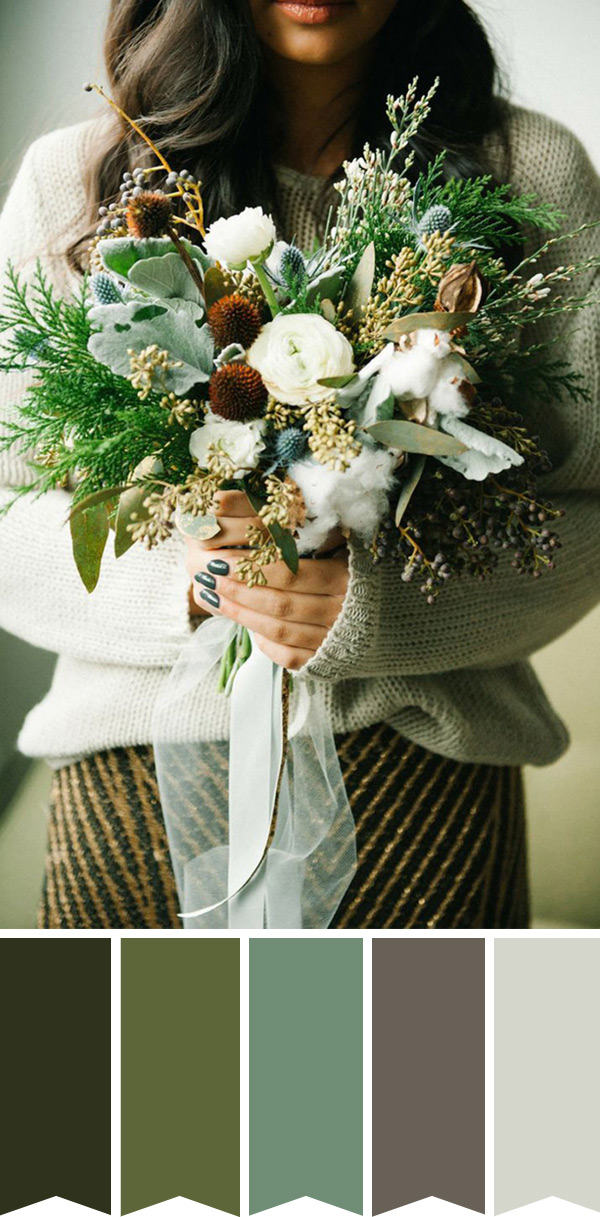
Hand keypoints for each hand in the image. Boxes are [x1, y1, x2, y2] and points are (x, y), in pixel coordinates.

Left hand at [185, 491, 347, 669]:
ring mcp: (332, 640)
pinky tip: (243, 622)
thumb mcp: (340, 545)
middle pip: (280, 604)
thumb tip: (255, 517)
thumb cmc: (355, 569)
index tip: (221, 558)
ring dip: (240, 613)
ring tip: (213, 596)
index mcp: (345, 579)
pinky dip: (263, 641)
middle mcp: (341, 612)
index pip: (290, 574)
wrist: (393, 614)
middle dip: (239, 590)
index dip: (252, 568)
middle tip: (208, 575)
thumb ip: (307, 536)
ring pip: (278, 630)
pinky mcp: (324, 661)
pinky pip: (287, 656)